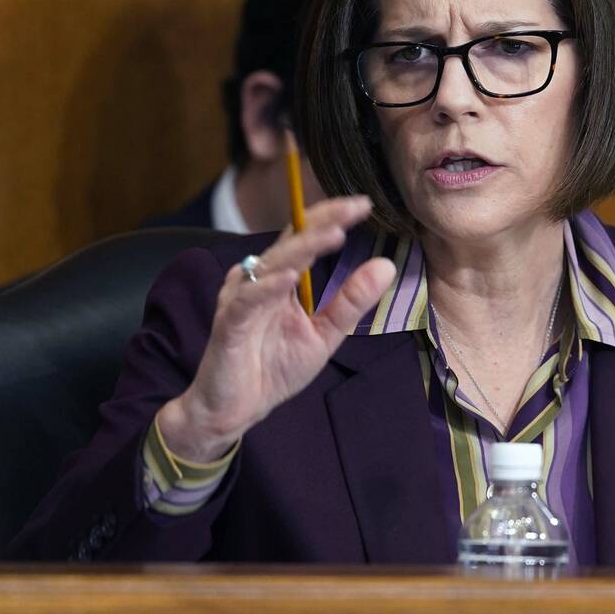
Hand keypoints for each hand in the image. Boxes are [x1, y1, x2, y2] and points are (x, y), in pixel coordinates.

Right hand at [157, 195, 395, 460]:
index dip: (333, 217)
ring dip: (303, 247)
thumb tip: (386, 265)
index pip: (307, 236)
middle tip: (355, 207)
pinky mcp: (228, 324)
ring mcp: (241, 298)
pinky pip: (248, 300)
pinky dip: (269, 287)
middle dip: (324, 221)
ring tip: (334, 234)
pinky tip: (292, 277)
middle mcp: (258, 278)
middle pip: (292, 240)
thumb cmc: (274, 367)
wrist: (236, 409)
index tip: (364, 203)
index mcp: (281, 277)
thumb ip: (351, 301)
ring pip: (273, 263)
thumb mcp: (324, 333)